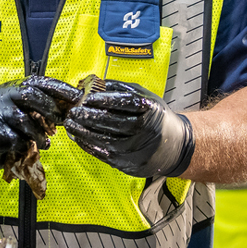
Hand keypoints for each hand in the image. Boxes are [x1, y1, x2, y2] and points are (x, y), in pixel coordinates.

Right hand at [0, 75, 80, 169]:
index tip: (77, 97)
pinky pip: (17, 139)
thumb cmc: (4, 128)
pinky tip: (29, 150)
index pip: (38, 82)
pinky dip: (27, 146)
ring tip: (45, 142)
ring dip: (39, 133)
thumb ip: (40, 108)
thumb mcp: (21, 112)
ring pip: (24, 119)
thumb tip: (69, 109)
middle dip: (50, 108)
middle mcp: (3, 97)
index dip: (59, 88)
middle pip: (30, 94)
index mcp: (13, 88)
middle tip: (62, 120)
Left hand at [64, 80, 194, 179]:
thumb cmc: (156, 119)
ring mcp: (137, 150)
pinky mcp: (129, 163)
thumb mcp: (146, 98)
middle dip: (90, 117)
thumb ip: (122, 90)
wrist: (175, 147)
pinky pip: (105, 154)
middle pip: (114, 123)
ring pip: (106, 141)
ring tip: (71, 124)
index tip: (87, 98)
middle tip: (74, 111)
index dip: (105, 100)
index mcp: (150, 110)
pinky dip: (89, 145)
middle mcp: (145, 131)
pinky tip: (79, 138)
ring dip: (84, 132)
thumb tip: (97, 84)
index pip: (125, 103)